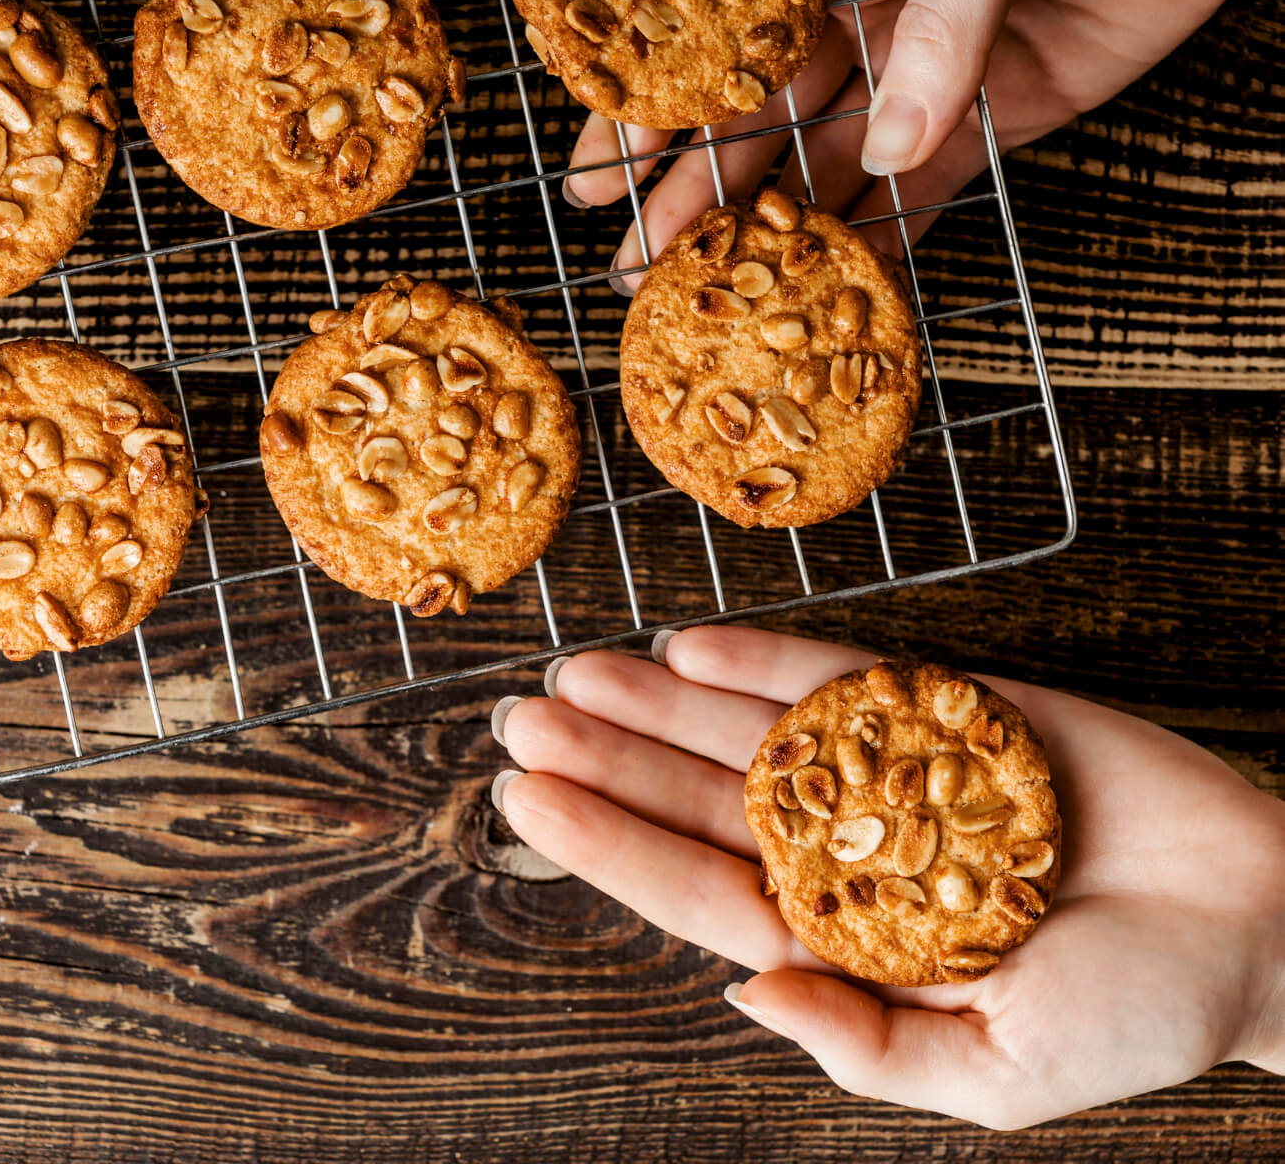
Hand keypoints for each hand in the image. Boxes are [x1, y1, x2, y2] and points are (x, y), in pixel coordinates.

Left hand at [490, 627, 1284, 1127]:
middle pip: (697, 798)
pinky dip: (764, 662)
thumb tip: (745, 993)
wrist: (1258, 916)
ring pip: (745, 731)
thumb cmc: (1137, 1012)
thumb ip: (868, 1046)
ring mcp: (887, 771)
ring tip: (573, 670)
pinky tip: (685, 647)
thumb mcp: (999, 1077)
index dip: (608, 843)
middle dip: (606, 758)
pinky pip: (836, 679)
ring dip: (656, 700)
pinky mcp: (943, 707)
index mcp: (841, 936)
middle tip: (515, 720)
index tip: (527, 802)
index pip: (697, 887)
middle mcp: (845, 849)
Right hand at [564, 0, 1259, 276]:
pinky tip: (825, 297)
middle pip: (755, 115)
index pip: (725, 39)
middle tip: (633, 257)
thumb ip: (942, 30)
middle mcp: (866, 15)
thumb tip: (889, 140)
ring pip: (823, 163)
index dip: (660, 104)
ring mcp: (923, 74)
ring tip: (704, 297)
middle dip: (692, 187)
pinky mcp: (987, 121)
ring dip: (767, 230)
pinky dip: (879, 247)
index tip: (610, 165)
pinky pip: (918, 197)